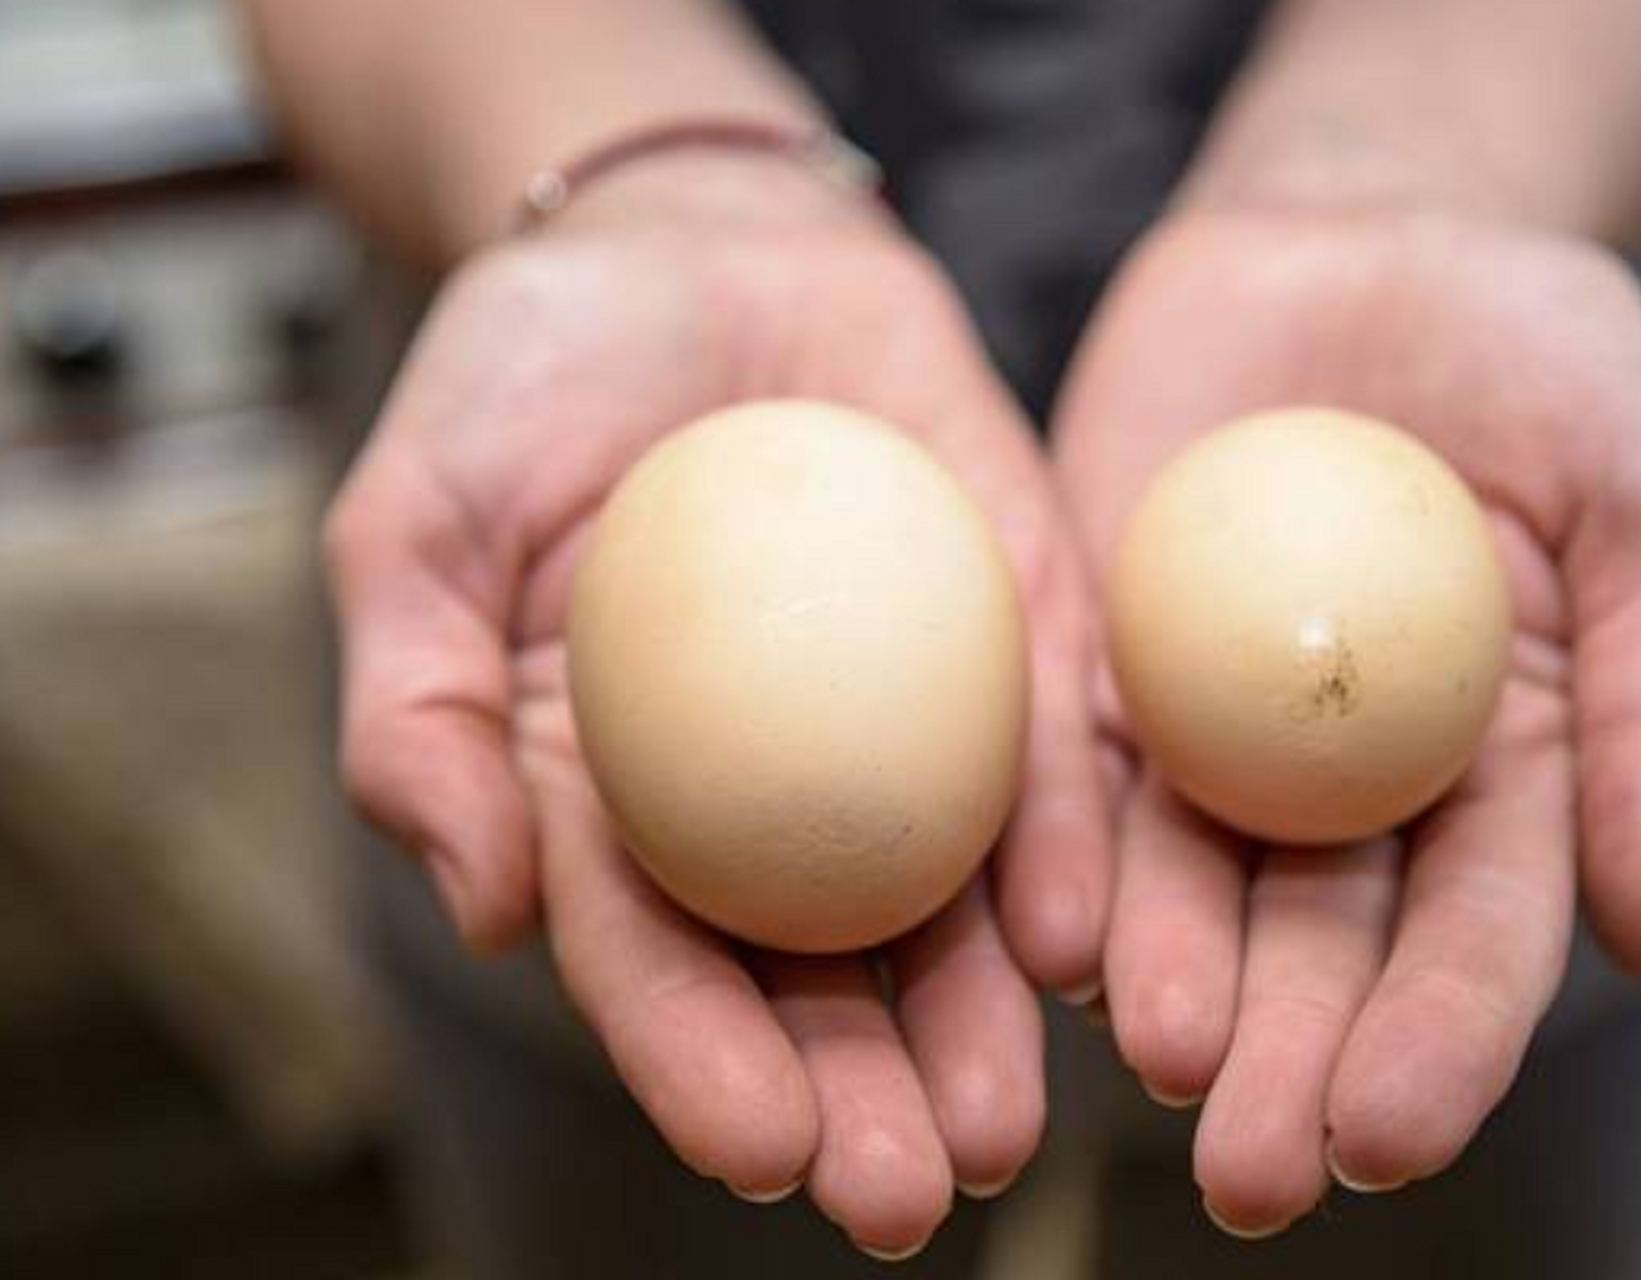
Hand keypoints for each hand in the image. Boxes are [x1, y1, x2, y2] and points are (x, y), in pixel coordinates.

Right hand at [323, 157, 1111, 1255]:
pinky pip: (1050, 746)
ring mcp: (904, 714)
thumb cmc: (523, 382)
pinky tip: (1082, 936)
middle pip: (817, 968)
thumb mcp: (415, 525)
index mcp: (615, 797)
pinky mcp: (1013, 624)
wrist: (687, 241)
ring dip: (982, 1019)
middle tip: (915, 1192)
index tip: (764, 1149)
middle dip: (864, 1095)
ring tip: (1010, 1119)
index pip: (656, 959)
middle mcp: (767, 788)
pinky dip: (1066, 841)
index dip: (703, 1062)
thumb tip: (479, 905)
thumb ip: (421, 712)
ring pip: (949, 898)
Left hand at [1054, 203, 1640, 1232]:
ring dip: (1167, 990)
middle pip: (1317, 951)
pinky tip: (1045, 934)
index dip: (1438, 1044)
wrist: (1362, 232)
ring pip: (1183, 886)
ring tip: (1153, 1065)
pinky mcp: (1094, 658)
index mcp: (1496, 777)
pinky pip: (1068, 769)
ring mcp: (1208, 729)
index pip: (1474, 938)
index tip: (1384, 1137)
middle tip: (1251, 1177)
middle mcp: (1343, 785)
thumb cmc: (1542, 358)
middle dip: (1290, 1068)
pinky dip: (1057, 853)